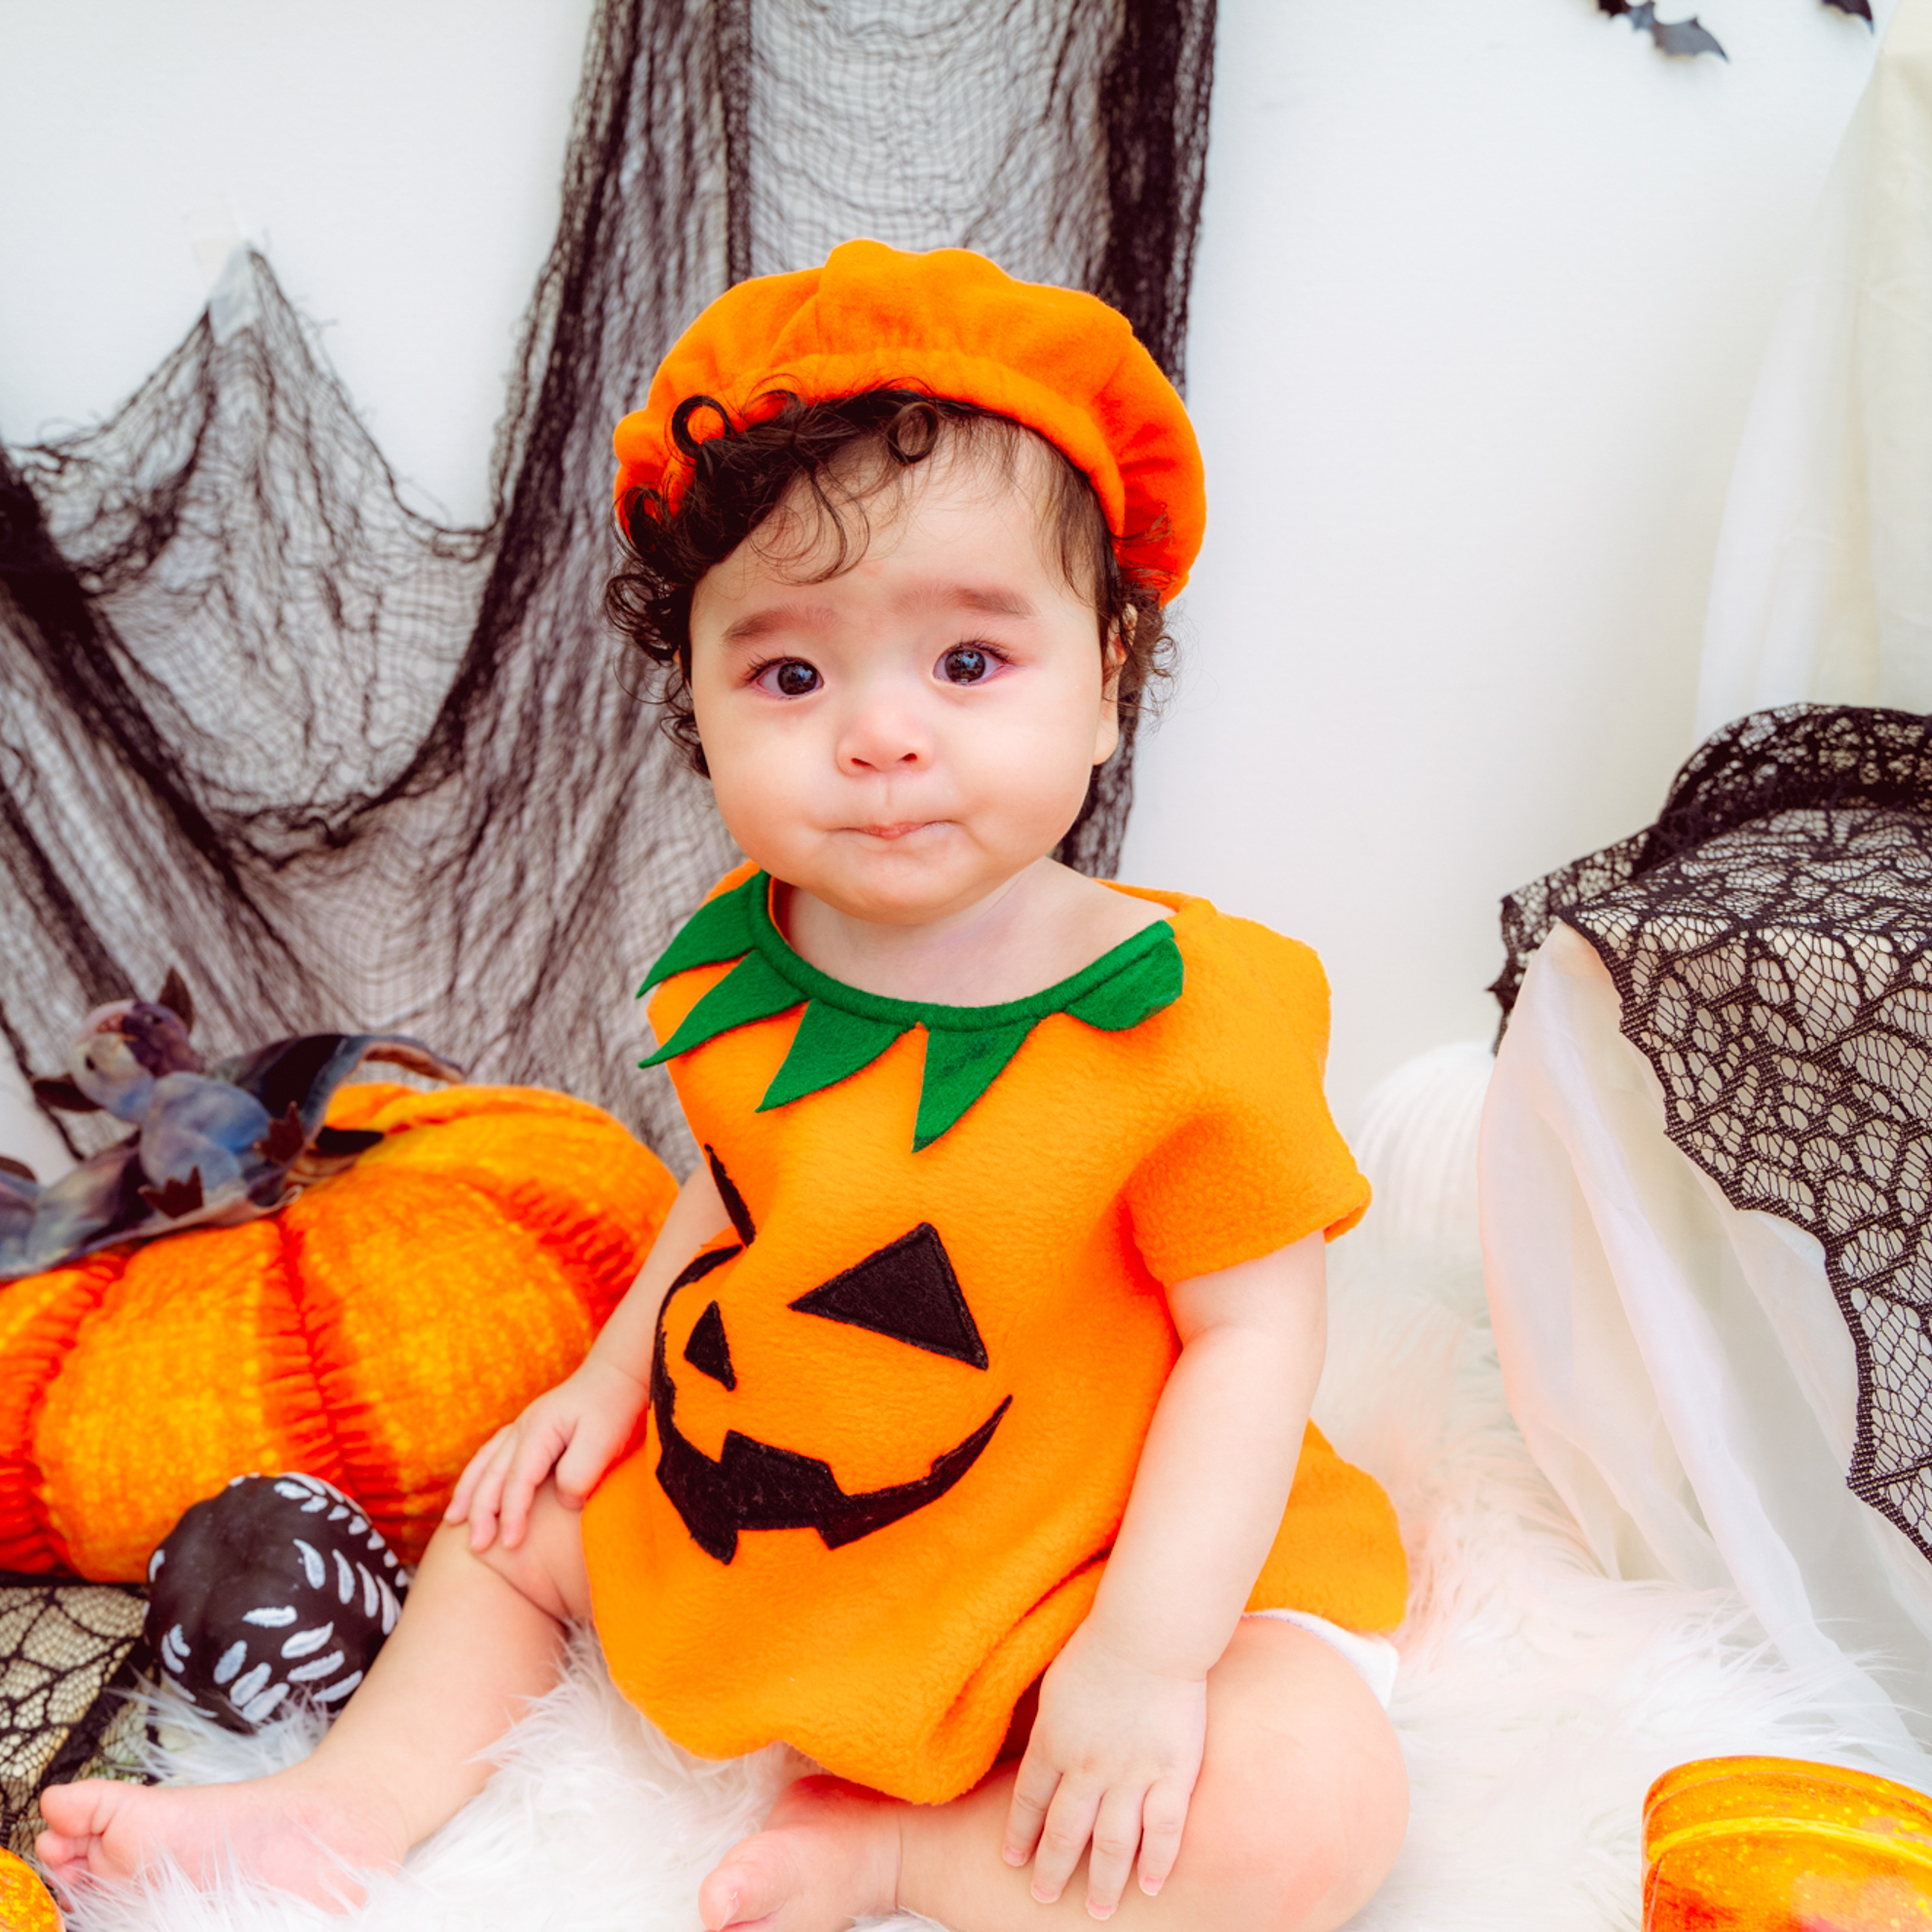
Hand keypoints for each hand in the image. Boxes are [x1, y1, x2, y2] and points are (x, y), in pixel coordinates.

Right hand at [444, 1354, 646, 1551]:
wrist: (620, 1373)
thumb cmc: (615, 1406)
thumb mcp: (605, 1439)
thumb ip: (580, 1472)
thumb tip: (563, 1500)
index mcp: (540, 1429)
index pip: (518, 1479)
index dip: (512, 1514)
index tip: (510, 1544)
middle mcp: (524, 1426)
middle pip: (493, 1474)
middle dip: (481, 1512)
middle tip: (477, 1546)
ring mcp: (523, 1426)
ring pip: (486, 1463)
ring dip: (470, 1494)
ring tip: (455, 1523)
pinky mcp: (530, 1430)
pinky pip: (493, 1455)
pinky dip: (478, 1476)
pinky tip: (473, 1490)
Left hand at [1002, 1622, 1207, 1918]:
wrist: (1148, 1635)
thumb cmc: (1098, 1645)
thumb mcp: (1055, 1683)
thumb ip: (1048, 1723)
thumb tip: (1040, 1744)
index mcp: (1052, 1742)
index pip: (1029, 1802)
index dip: (1020, 1834)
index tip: (1014, 1860)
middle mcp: (1087, 1769)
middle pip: (1064, 1831)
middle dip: (1052, 1869)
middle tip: (1045, 1896)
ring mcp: (1131, 1776)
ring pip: (1111, 1844)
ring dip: (1102, 1881)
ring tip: (1098, 1910)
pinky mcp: (1173, 1773)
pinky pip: (1164, 1830)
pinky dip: (1156, 1862)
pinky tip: (1150, 1886)